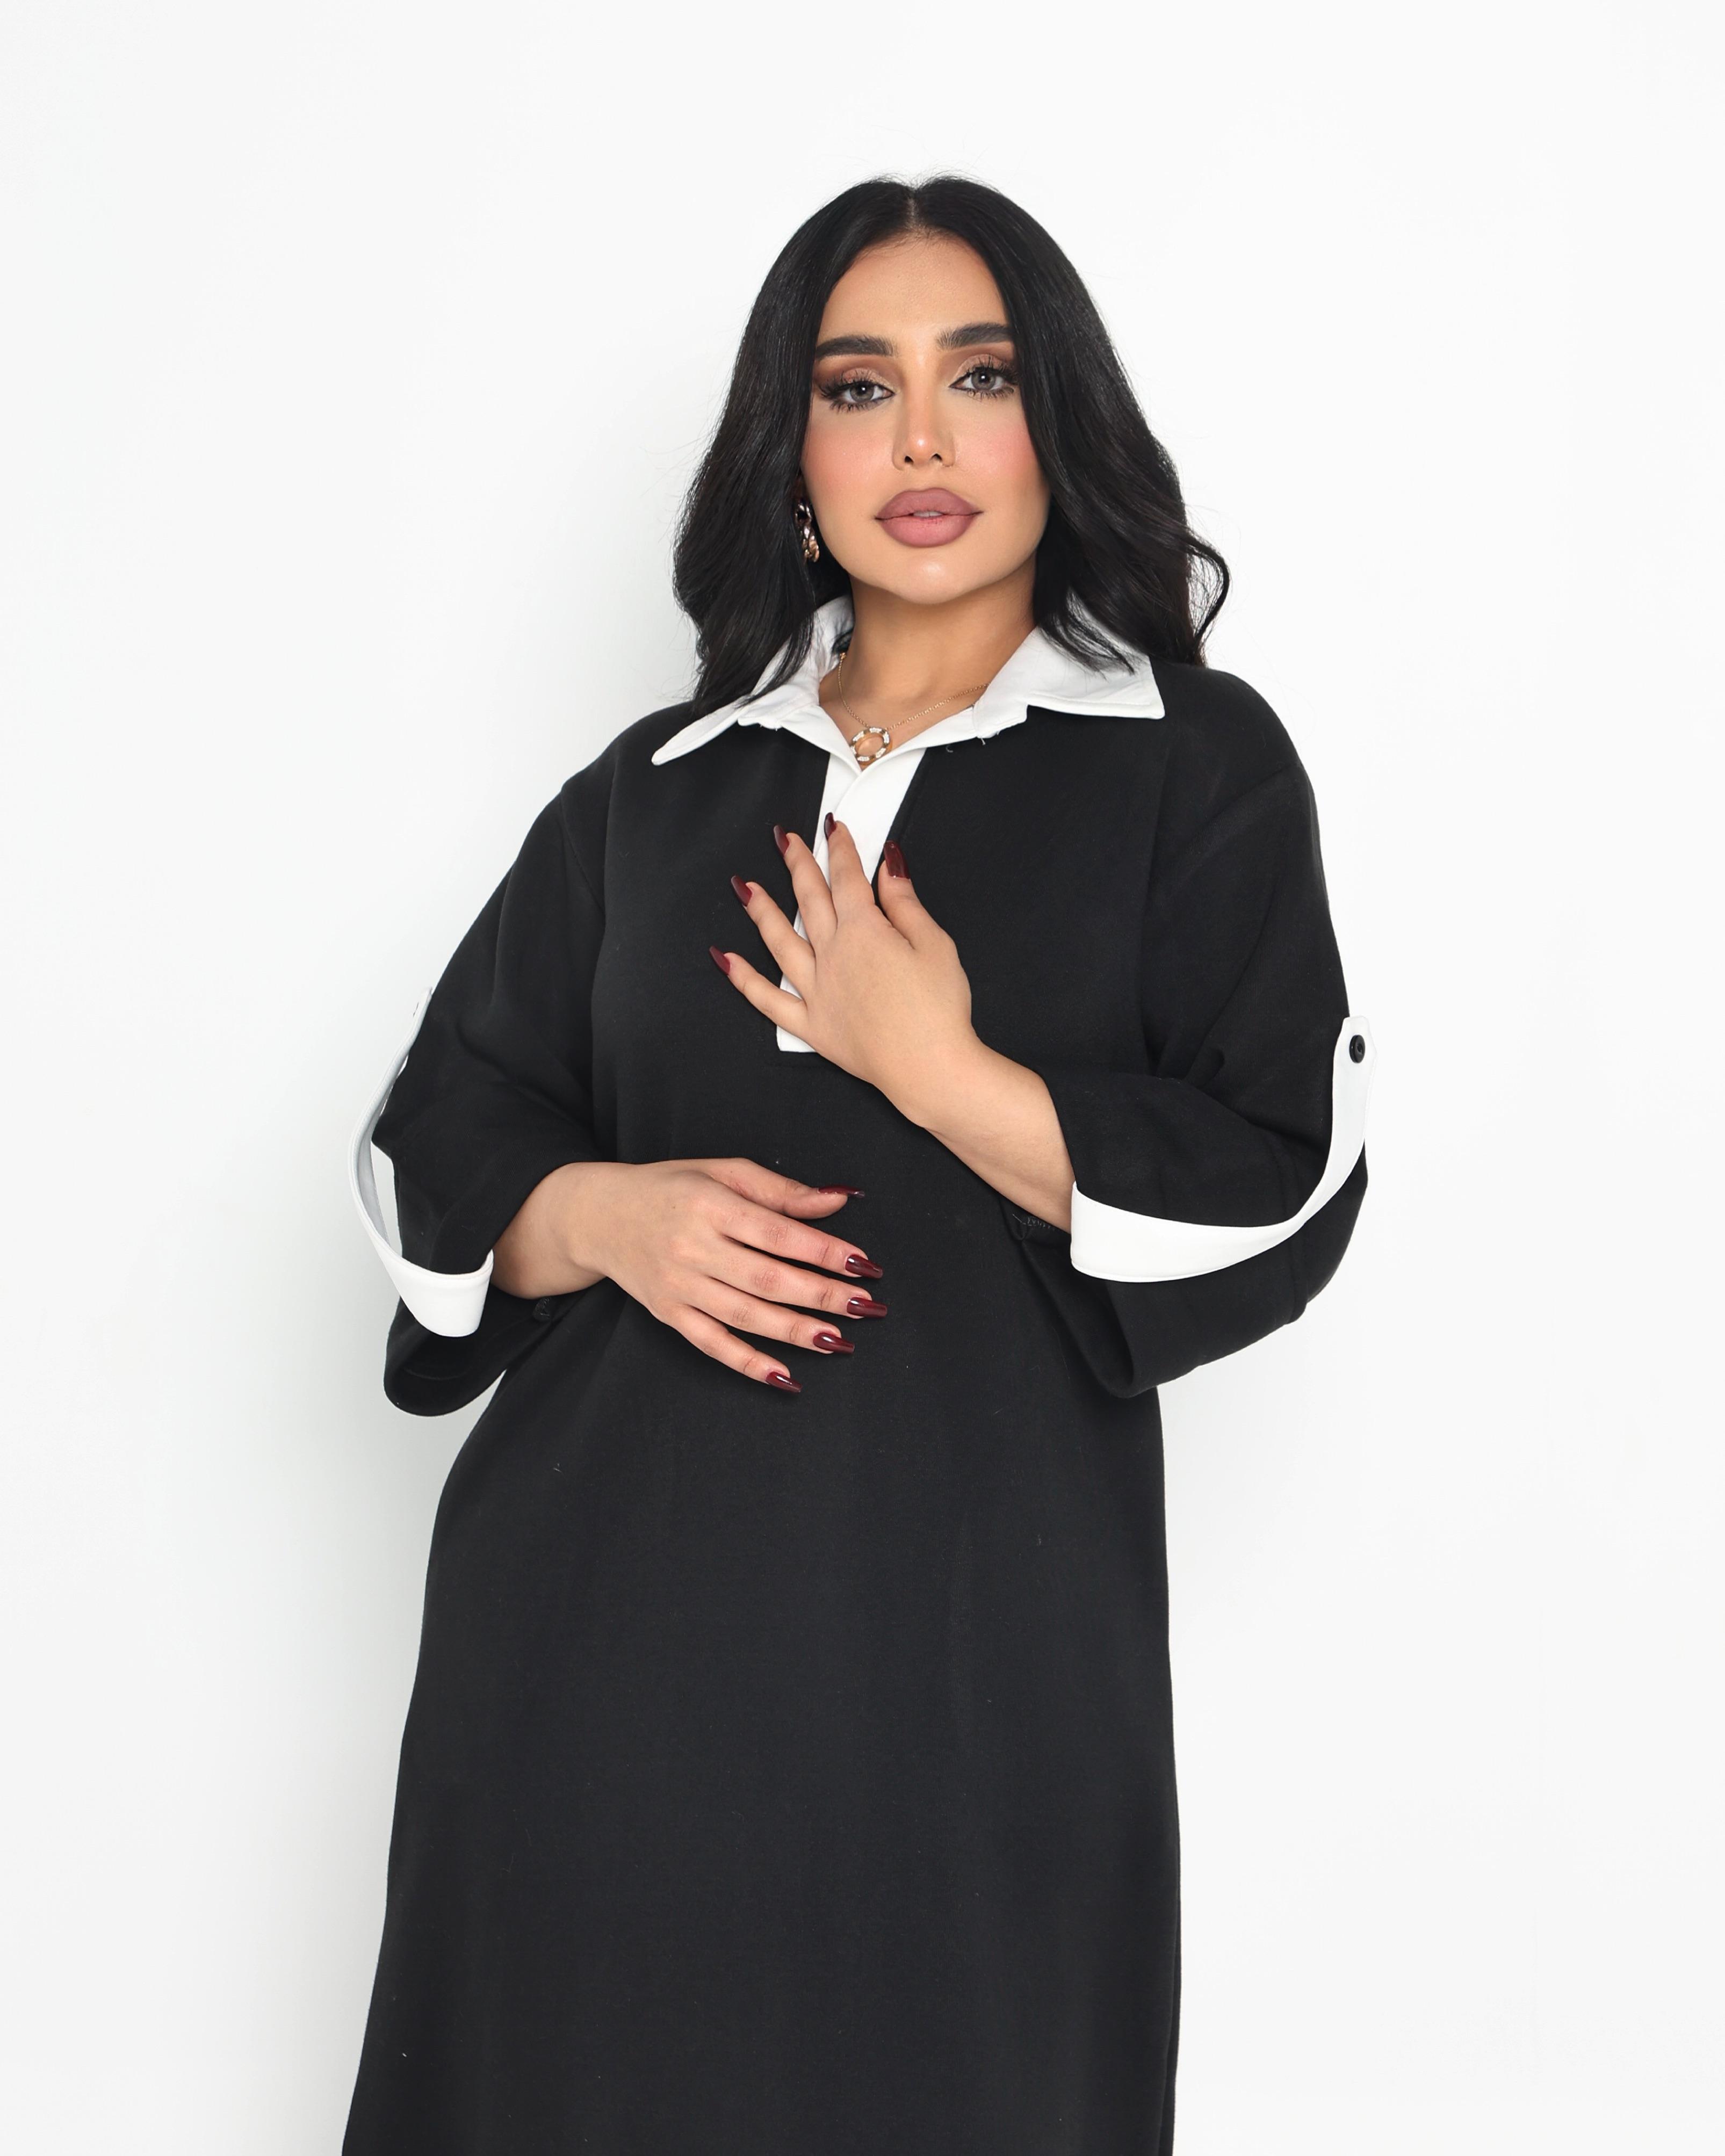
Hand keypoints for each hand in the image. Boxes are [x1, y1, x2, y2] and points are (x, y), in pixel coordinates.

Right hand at [490, 1157, 886, 1391]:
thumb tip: (838, 1201)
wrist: (598, 1216)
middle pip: (767, 1278)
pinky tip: (786, 1376)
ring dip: (796, 1331)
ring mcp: (678, 1286)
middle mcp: (692, 1248)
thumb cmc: (671, 1188)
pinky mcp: (668, 1314)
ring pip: (745, 1316)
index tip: (863, 1264)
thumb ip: (781, 1190)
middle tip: (865, 1306)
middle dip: (821, 1295)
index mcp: (710, 1205)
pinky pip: (712, 1344)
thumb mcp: (722, 1172)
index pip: (777, 1233)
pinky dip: (748, 1363)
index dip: (823, 1250)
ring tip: (840, 1340)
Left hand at [713, 822, 979, 1119]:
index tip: (833, 829)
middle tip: (784, 840)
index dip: (840, 849)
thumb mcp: (935, 944)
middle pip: (809, 900)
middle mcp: (833, 956)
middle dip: (797, 864)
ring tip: (743, 887)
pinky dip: (742, 978)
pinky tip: (723, 958)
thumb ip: (905, 903)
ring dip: (760, 910)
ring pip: (779, 940)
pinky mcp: (811, 1025)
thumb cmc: (938, 1010)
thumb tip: (887, 867)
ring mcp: (817, 990)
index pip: (847, 878)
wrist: (930, 1068)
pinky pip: (767, 998)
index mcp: (865, 932)